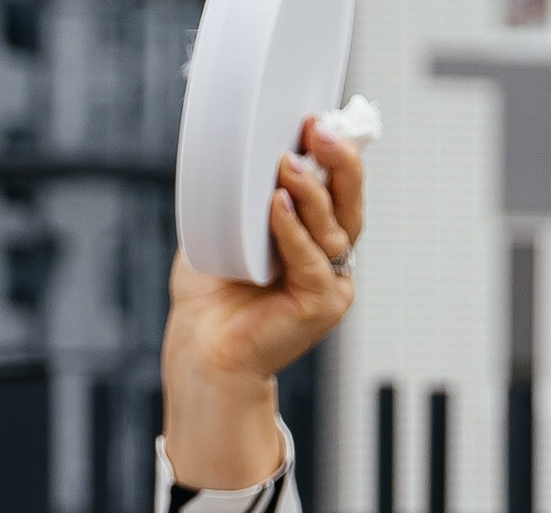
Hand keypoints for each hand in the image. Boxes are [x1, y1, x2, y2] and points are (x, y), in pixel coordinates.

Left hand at [166, 120, 363, 380]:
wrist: (201, 353)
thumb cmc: (209, 301)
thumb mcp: (221, 234)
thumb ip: (236, 199)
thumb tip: (231, 153)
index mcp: (313, 238)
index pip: (336, 188)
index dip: (333, 154)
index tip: (315, 120)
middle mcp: (330, 257)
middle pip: (348, 200)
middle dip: (339, 160)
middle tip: (319, 128)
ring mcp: (331, 282)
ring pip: (333, 226)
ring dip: (312, 190)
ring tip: (287, 162)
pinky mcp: (321, 304)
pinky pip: (310, 259)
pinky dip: (293, 230)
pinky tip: (277, 205)